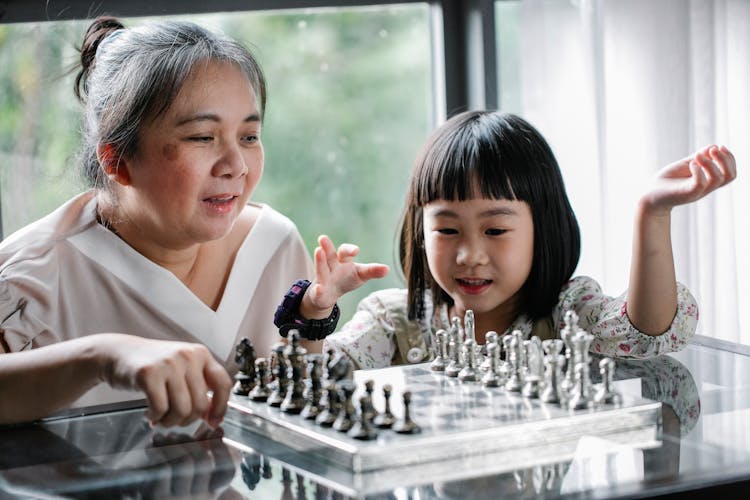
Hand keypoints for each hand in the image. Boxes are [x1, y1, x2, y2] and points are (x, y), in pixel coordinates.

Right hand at [98, 334, 231, 427]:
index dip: (221, 407)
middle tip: (173, 419)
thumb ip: (199, 389)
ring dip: (170, 421)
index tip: (213, 421)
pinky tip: (150, 413)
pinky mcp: (148, 373)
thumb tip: (213, 417)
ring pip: (182, 410)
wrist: (118, 353)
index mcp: (200, 354)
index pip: (223, 383)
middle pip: (200, 405)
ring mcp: (169, 363)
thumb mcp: (182, 369)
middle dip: (186, 420)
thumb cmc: (153, 365)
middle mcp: (188, 356)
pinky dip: (155, 417)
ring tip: (161, 417)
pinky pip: (160, 408)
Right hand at [302, 235, 388, 314]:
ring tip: (318, 251)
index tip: (356, 250)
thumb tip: (388, 269)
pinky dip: (317, 289)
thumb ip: (372, 271)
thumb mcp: (361, 274)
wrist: (328, 293)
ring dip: (319, 261)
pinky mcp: (318, 292)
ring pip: (321, 269)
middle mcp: (331, 266)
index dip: (350, 250)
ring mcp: (323, 278)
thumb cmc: (346, 279)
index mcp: (343, 260)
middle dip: (327, 247)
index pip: (345, 252)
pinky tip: (318, 288)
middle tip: (323, 238)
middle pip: (329, 255)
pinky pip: (317, 290)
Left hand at [641, 145, 735, 215]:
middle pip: (730, 176)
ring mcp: (697, 191)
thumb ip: (701, 156)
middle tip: (713, 150)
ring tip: (697, 155)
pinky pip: (699, 184)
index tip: (720, 147)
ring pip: (717, 179)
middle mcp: (706, 187)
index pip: (730, 173)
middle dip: (726, 159)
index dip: (730, 158)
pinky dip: (698, 170)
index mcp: (709, 180)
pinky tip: (690, 164)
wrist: (651, 195)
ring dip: (710, 163)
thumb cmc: (669, 180)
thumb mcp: (687, 165)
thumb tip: (714, 146)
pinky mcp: (686, 193)